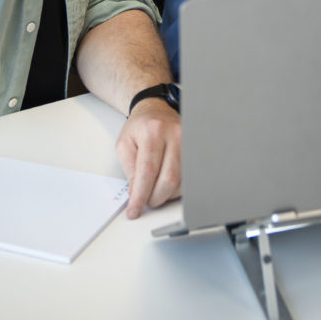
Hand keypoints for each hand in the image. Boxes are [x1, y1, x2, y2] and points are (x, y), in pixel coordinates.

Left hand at [114, 98, 180, 218]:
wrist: (156, 109)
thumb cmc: (140, 126)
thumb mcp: (124, 145)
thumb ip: (130, 170)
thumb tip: (137, 194)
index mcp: (153, 132)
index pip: (148, 171)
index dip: (141, 195)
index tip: (135, 210)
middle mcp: (175, 135)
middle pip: (168, 179)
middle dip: (155, 198)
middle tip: (145, 201)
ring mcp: (188, 141)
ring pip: (181, 181)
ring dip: (166, 194)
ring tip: (154, 190)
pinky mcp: (195, 148)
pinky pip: (189, 177)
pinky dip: (176, 188)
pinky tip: (166, 185)